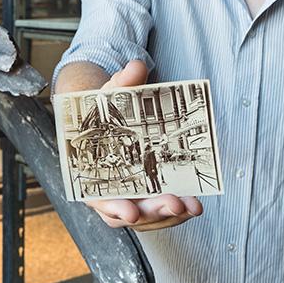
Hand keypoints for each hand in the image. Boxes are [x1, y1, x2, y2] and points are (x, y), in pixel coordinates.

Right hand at [85, 59, 202, 230]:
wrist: (108, 117)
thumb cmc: (103, 111)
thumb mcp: (108, 95)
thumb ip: (121, 83)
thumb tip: (136, 67)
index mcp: (89, 172)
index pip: (98, 198)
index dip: (114, 207)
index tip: (130, 212)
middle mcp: (108, 189)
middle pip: (128, 212)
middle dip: (152, 211)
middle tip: (174, 203)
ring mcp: (128, 195)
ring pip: (147, 215)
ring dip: (170, 214)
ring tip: (193, 205)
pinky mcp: (147, 195)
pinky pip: (160, 209)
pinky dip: (177, 209)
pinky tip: (194, 203)